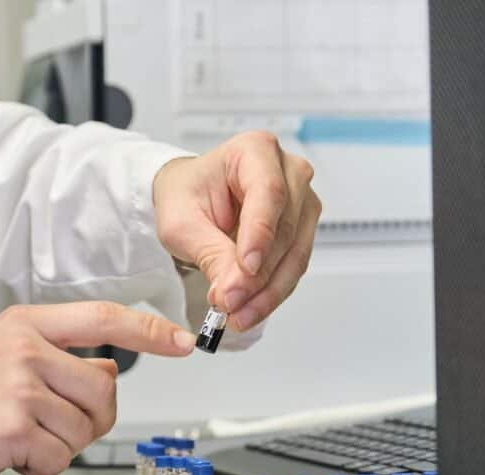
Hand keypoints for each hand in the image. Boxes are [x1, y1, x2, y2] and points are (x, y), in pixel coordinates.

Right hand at [0, 302, 196, 474]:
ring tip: (17, 436)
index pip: (103, 317)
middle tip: (45, 425)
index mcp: (25, 325)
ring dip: (59, 445)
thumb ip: (59, 359)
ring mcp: (19, 385)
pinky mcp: (14, 426)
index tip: (181, 340)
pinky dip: (42, 466)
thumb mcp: (5, 361)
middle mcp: (25, 348)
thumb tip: (110, 371)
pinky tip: (8, 454)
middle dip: (87, 419)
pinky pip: (63, 456)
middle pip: (104, 389)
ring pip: (86, 427)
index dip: (149, 329)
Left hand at [152, 131, 321, 330]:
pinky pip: (293, 267)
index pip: (268, 193)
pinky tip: (250, 309)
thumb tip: (232, 290)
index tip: (246, 268)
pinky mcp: (302, 230)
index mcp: (255, 150)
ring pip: (294, 254)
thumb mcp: (182, 224)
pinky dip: (272, 293)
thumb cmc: (186, 196)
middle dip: (258, 274)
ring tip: (238, 313)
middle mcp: (287, 171)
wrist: (192, 201)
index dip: (260, 234)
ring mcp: (300, 201)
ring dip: (267, 291)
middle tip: (230, 301)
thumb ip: (210, 253)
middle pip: (285, 228)